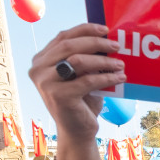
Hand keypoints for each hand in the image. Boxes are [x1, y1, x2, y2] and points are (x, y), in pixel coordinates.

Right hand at [29, 23, 125, 143]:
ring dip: (103, 61)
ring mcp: (46, 82)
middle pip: (69, 45)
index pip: (63, 37)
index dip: (85, 30)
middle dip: (96, 43)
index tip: (106, 29)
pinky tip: (120, 77)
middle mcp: (38, 69)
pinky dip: (106, 77)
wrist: (77, 130)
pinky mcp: (59, 95)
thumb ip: (84, 58)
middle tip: (117, 46)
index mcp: (41, 60)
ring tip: (121, 64)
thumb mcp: (80, 75)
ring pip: (78, 60)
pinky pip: (88, 80)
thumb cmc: (82, 101)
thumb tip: (106, 38)